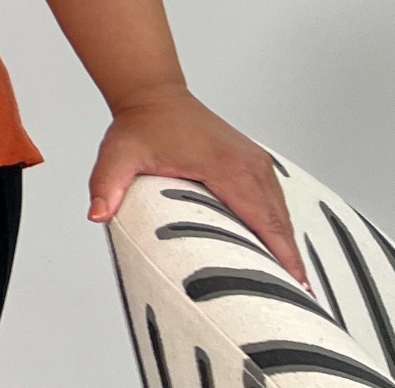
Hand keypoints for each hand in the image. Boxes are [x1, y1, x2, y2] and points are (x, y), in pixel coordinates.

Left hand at [88, 87, 303, 282]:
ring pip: (280, 213)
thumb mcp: (117, 156)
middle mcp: (250, 164)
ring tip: (290, 284)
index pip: (262, 220)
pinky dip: (278, 227)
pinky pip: (274, 202)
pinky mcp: (255, 163)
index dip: (280, 255)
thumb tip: (97, 214)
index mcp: (226, 167)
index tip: (295, 286)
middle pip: (279, 222)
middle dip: (289, 260)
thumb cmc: (141, 126)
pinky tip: (275, 250)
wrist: (154, 96)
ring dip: (286, 245)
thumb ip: (106, 185)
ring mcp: (256, 162)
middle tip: (296, 299)